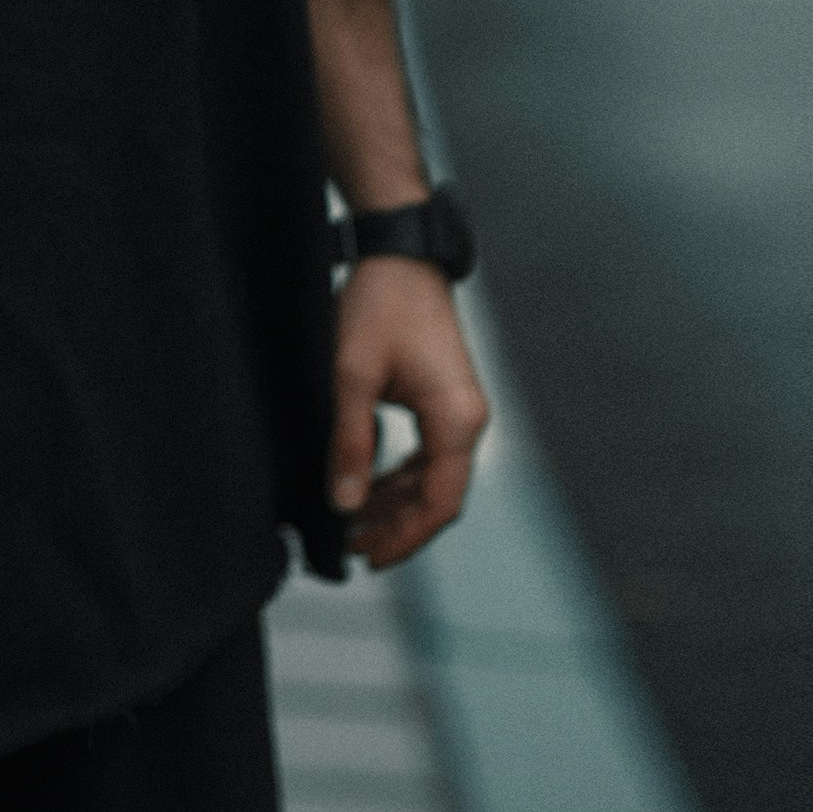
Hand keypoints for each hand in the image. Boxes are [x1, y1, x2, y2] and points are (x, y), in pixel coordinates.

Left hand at [327, 256, 489, 569]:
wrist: (399, 253)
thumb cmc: (379, 305)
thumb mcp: (352, 374)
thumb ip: (350, 441)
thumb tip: (345, 504)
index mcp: (457, 420)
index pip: (440, 503)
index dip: (406, 538)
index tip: (370, 558)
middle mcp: (467, 419)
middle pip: (438, 495)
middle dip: (397, 526)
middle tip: (352, 547)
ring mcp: (458, 409)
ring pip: (431, 476)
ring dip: (395, 502)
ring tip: (353, 524)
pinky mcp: (443, 397)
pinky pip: (426, 452)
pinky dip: (398, 474)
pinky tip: (367, 486)